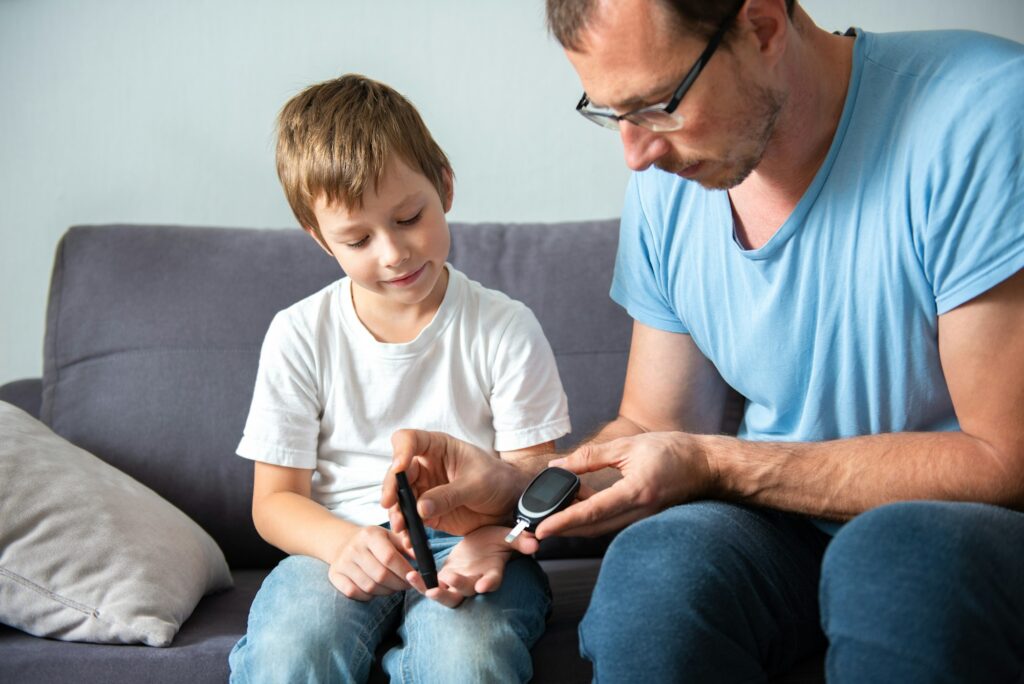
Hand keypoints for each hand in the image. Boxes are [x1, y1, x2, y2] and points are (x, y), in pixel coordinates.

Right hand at [328, 526, 414, 600]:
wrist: (343, 542)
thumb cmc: (375, 541)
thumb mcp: (391, 536)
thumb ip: (407, 545)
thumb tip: (423, 557)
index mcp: (370, 535)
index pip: (390, 557)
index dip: (405, 571)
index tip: (415, 577)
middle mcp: (354, 548)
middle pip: (380, 575)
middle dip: (398, 584)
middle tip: (407, 585)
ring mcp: (342, 562)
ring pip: (369, 586)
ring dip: (386, 591)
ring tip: (393, 586)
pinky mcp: (334, 575)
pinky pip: (353, 592)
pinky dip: (368, 595)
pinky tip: (376, 589)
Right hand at [381, 429, 529, 535]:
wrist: (510, 503)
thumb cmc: (498, 480)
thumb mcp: (477, 484)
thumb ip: (449, 495)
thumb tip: (421, 508)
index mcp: (437, 447)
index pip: (408, 440)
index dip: (400, 452)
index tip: (400, 468)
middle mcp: (425, 466)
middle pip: (397, 471)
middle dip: (391, 487)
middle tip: (389, 504)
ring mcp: (424, 488)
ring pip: (399, 497)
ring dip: (396, 511)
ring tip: (400, 526)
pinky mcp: (426, 511)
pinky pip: (410, 518)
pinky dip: (407, 528)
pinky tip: (408, 537)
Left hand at [405, 526, 538, 607]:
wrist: (480, 543)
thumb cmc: (495, 540)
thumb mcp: (507, 536)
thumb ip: (520, 540)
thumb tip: (536, 542)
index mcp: (492, 571)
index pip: (493, 580)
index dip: (489, 583)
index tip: (484, 585)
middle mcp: (475, 581)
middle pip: (467, 592)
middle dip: (458, 587)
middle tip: (449, 579)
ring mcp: (459, 583)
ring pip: (448, 596)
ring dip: (435, 592)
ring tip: (422, 583)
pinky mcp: (443, 579)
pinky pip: (431, 586)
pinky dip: (421, 583)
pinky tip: (410, 574)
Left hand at [537, 431, 714, 537]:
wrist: (706, 465)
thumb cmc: (672, 451)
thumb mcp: (629, 445)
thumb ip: (592, 457)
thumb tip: (558, 466)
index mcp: (636, 492)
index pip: (593, 511)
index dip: (565, 521)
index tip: (542, 530)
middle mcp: (639, 511)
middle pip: (592, 528)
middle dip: (563, 529)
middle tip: (536, 526)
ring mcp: (642, 518)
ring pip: (601, 528)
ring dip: (576, 525)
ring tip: (552, 514)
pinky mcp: (643, 517)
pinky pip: (612, 522)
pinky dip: (592, 519)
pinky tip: (580, 506)